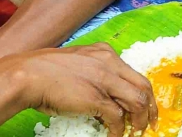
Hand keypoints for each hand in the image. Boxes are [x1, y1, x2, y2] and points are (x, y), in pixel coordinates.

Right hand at [25, 44, 157, 136]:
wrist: (30, 75)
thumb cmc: (47, 72)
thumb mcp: (78, 63)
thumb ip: (95, 73)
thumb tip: (105, 97)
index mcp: (105, 52)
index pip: (135, 73)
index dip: (144, 92)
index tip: (146, 106)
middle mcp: (109, 62)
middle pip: (143, 86)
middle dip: (151, 107)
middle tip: (150, 123)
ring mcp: (104, 80)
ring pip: (137, 101)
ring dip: (139, 120)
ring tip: (135, 131)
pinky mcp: (96, 97)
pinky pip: (118, 116)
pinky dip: (119, 129)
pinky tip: (114, 135)